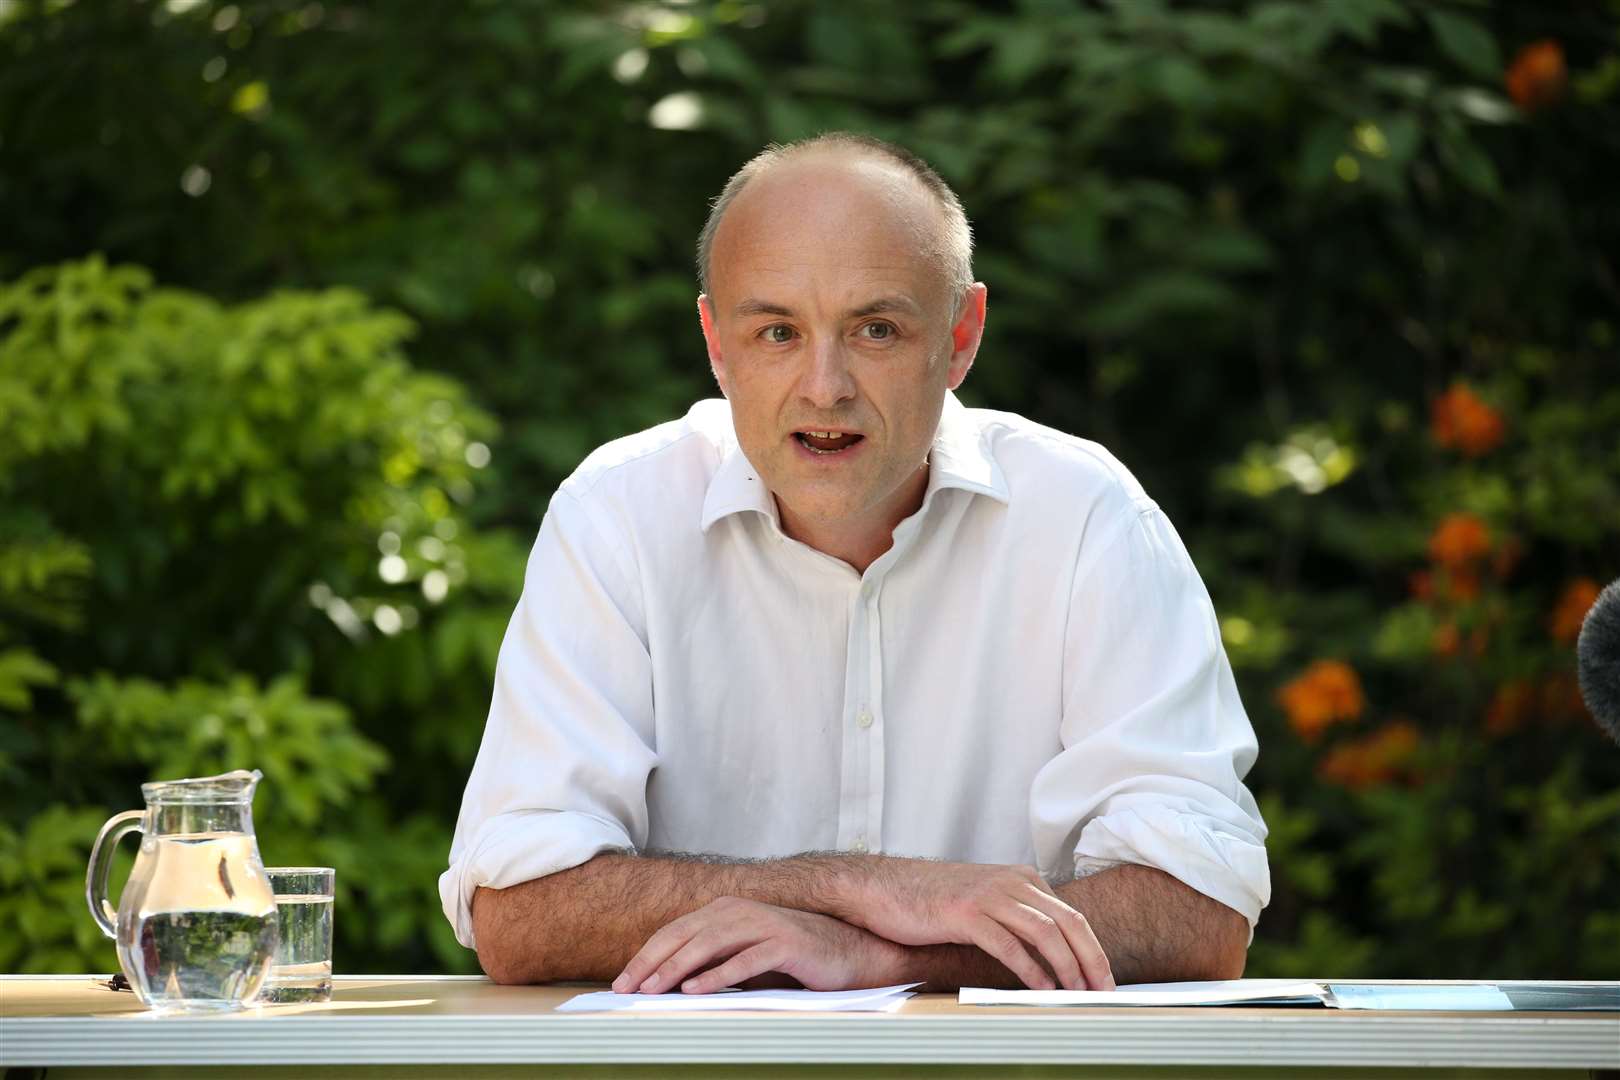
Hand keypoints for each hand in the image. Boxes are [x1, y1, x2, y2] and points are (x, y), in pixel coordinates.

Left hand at [612, 896, 908, 994]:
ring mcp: (764, 924)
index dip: (646, 956)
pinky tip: (696, 990)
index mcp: (725, 910)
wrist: (848, 954)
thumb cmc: (792, 959)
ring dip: (676, 969)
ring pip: (709, 944)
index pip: (675, 932)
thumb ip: (710, 961)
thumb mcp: (742, 958)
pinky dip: (717, 975)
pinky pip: (745, 960)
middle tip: (627, 989)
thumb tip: (665, 983)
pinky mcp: (786, 943)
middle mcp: (740, 911)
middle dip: (651, 963)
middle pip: (685, 935)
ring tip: (653, 990)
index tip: (622, 982)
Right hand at [840, 860, 1113, 990]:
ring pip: (1044, 931)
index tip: (1103, 980)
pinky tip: (1040, 989)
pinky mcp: (965, 913)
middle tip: (1104, 992)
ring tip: (1077, 994)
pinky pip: (1008, 944)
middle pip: (1068, 921)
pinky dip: (1030, 969)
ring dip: (1067, 967)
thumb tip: (1051, 957)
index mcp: (1020, 878)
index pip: (1072, 915)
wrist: (884, 890)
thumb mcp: (984, 903)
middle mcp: (1010, 882)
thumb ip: (1016, 918)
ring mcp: (988, 895)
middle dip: (1092, 960)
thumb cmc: (932, 903)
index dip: (1093, 949)